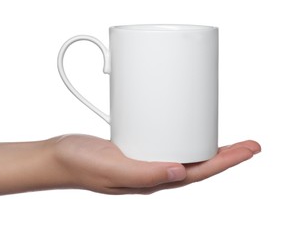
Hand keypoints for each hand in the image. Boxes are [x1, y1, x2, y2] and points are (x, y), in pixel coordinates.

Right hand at [49, 134, 260, 193]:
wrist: (56, 156)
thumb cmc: (79, 165)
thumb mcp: (112, 169)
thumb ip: (144, 174)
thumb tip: (182, 172)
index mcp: (150, 181)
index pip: (198, 173)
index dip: (226, 162)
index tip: (248, 149)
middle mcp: (150, 172)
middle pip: (197, 163)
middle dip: (224, 154)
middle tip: (246, 142)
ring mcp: (142, 159)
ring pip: (182, 152)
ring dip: (205, 144)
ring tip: (222, 133)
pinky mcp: (133, 147)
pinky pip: (163, 141)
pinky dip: (179, 133)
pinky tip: (182, 125)